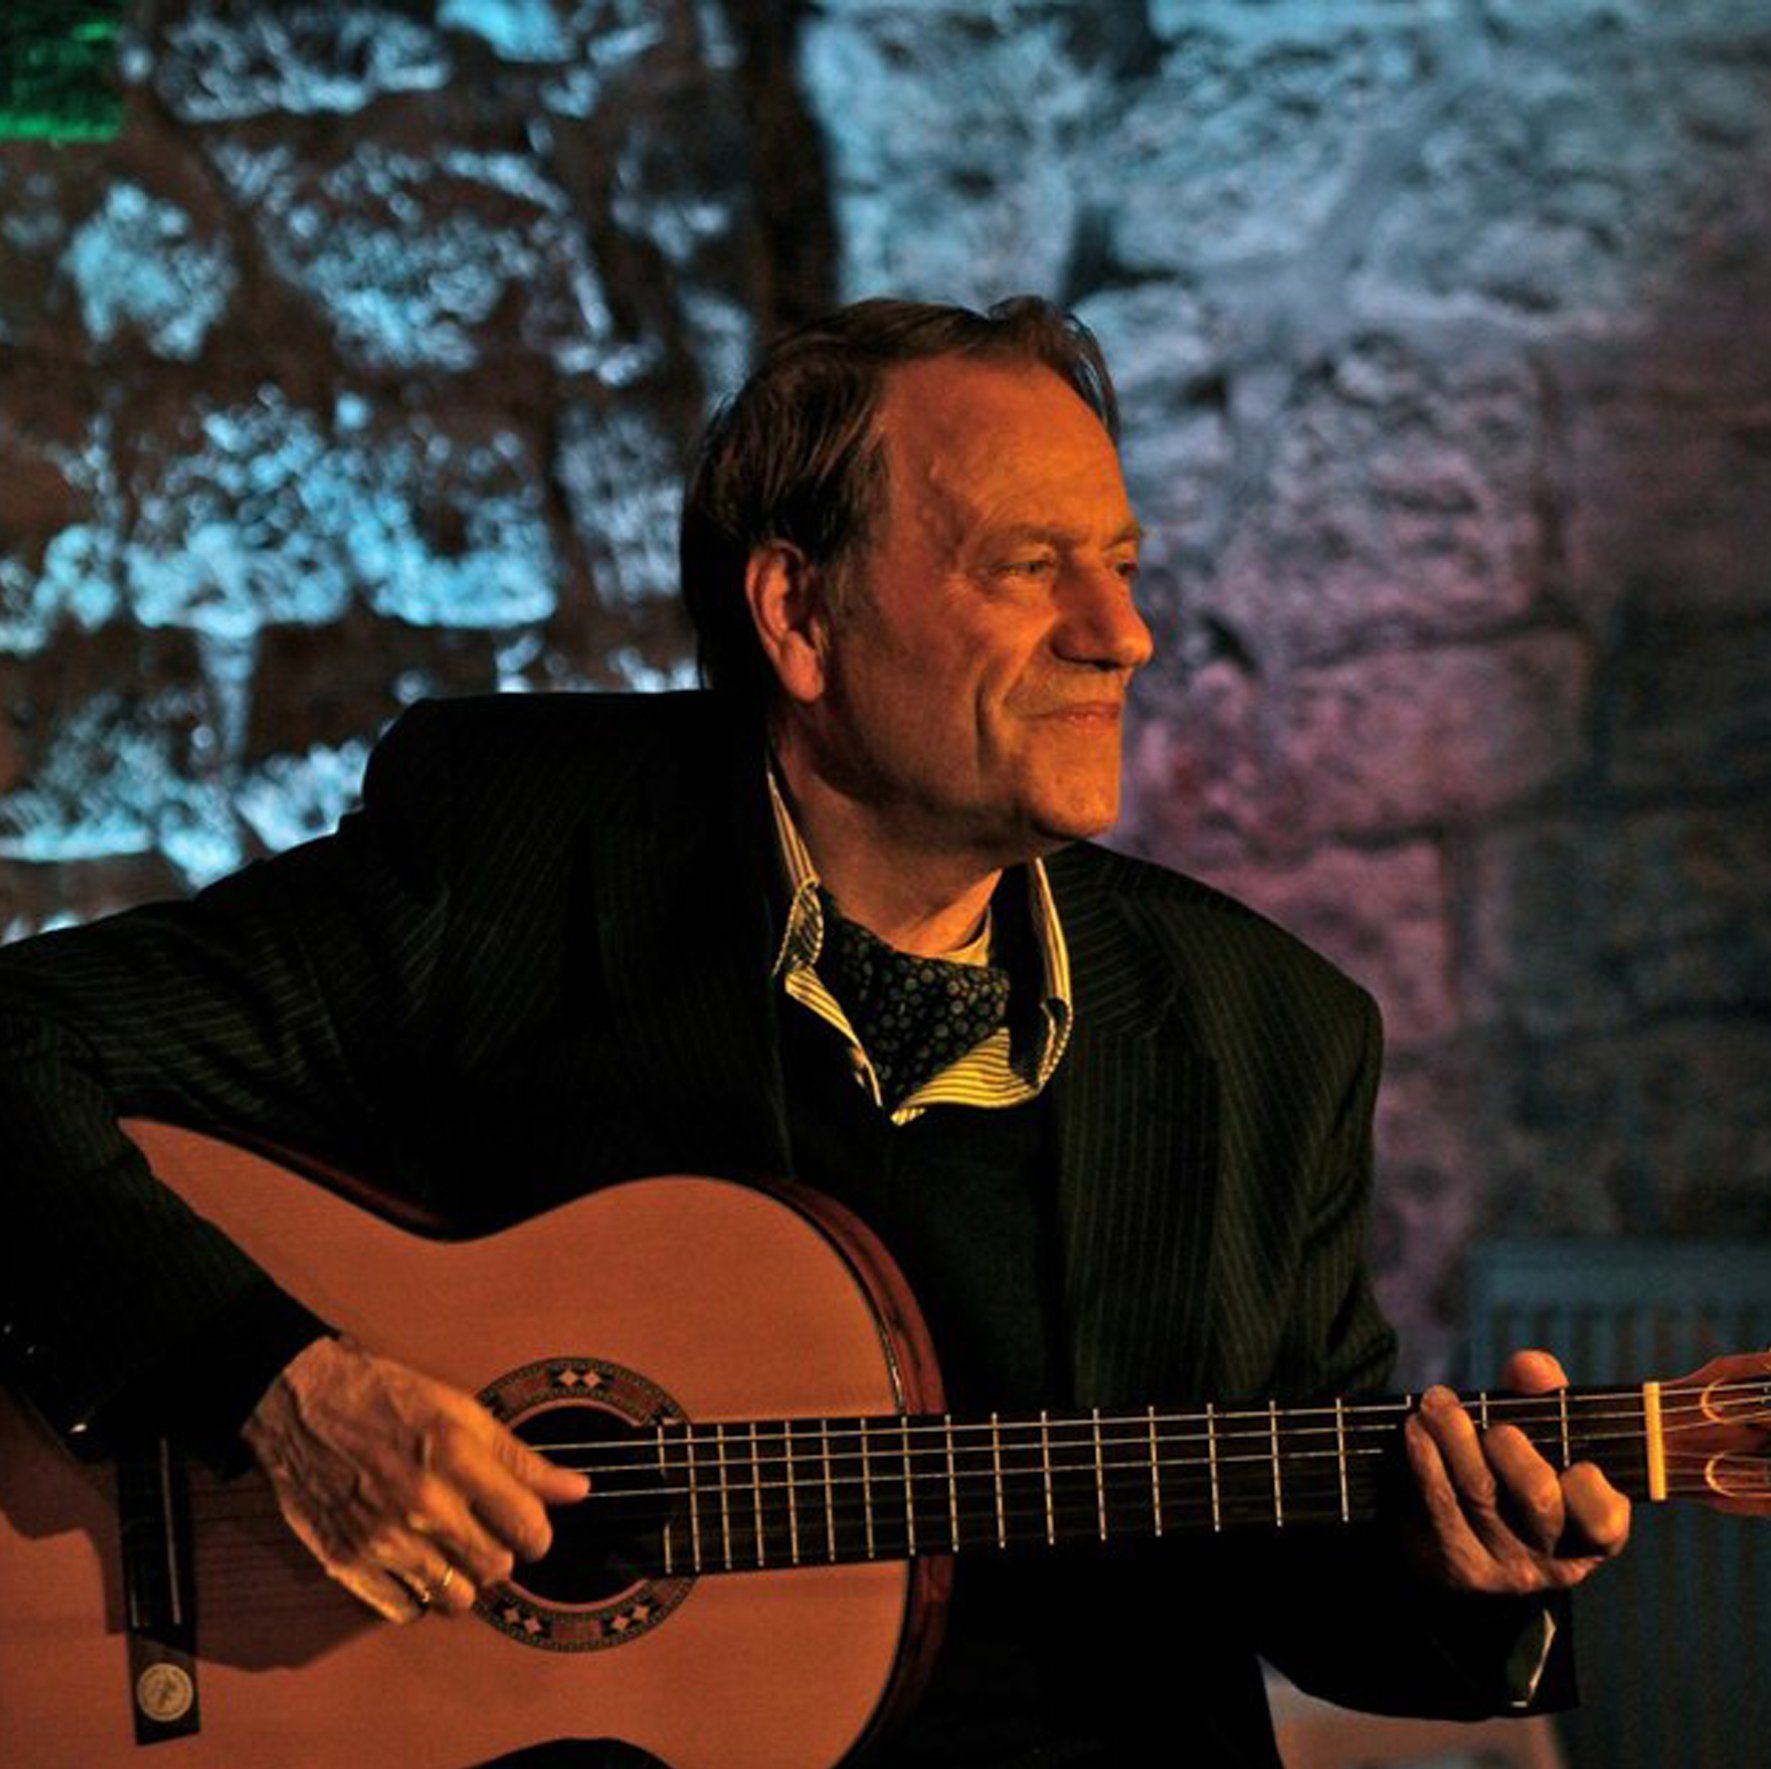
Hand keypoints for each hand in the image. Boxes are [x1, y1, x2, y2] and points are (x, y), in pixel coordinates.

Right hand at [242, 1335, 588, 1621]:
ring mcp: (382, 1538)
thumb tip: (577, 1489)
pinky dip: (417, 1596)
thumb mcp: (462, 1411)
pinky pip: (402, 1610)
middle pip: (495, 1568)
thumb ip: (521, 1458)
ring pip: (453, 1597)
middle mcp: (422, 1504)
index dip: (539, 1533)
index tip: (532, 1528)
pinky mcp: (346, 1561)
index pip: (527, 1525)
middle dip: (504, 1556)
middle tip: (492, 1536)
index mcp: (456, 1457)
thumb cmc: (385, 1398)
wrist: (303, 1401)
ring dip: (464, 1581)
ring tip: (455, 1551)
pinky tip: (417, 1564)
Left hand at [1403, 1348, 1630, 1595]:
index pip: (1603, 1518)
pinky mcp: (1455, 1565)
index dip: (1590, 1488)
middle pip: (1537, 1498)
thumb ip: (1545, 1398)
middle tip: (1493, 1425)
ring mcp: (1502, 1566)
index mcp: (1591, 1530)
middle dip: (1512, 1449)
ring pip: (1480, 1495)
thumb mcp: (1541, 1437)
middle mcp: (1551, 1555)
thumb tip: (1531, 1365)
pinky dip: (1425, 1459)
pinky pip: (1438, 1504)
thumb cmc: (1515, 1472)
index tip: (1576, 1461)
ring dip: (1454, 1438)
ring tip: (1437, 1404)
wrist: (1455, 1538)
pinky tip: (1415, 1428)